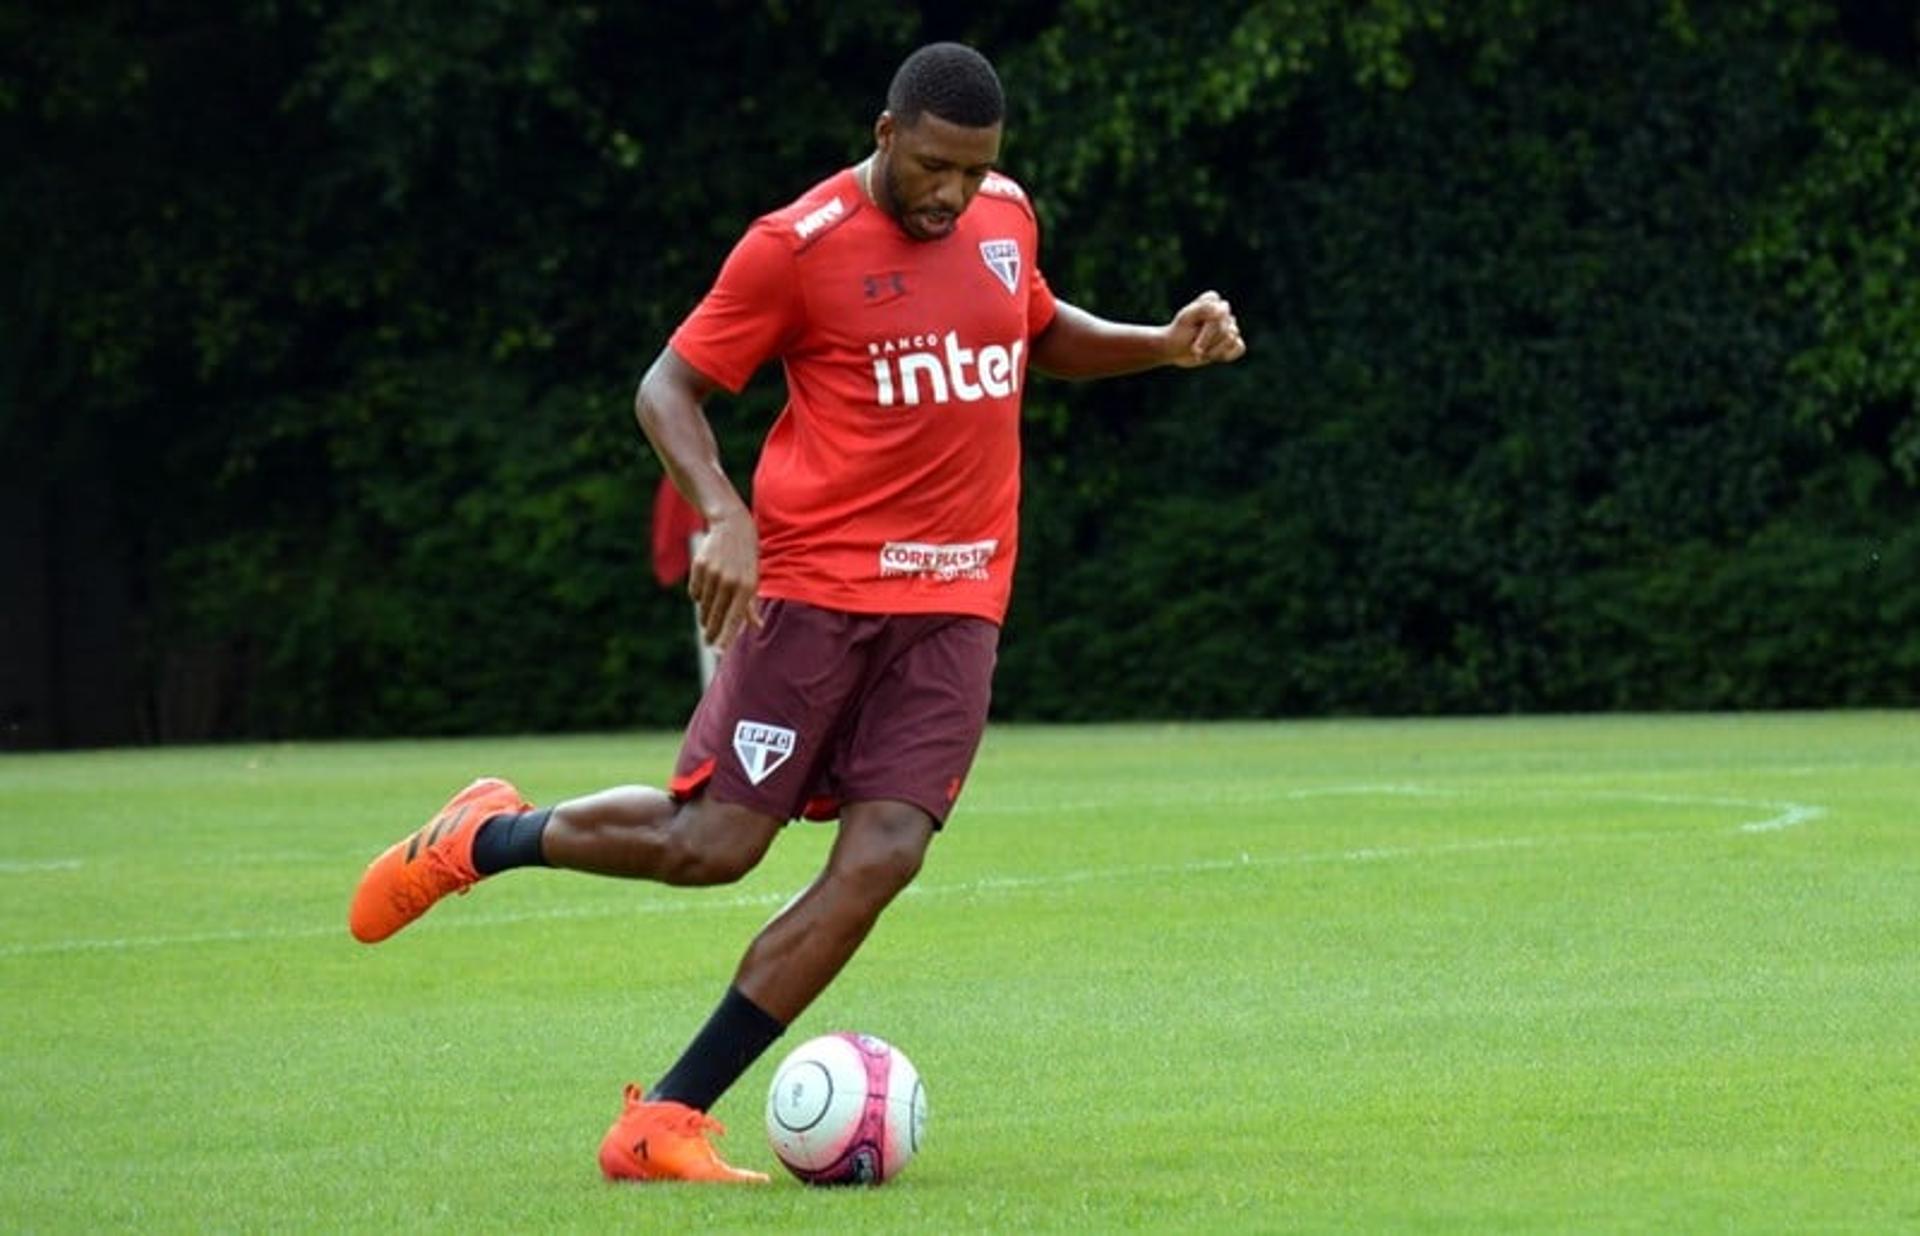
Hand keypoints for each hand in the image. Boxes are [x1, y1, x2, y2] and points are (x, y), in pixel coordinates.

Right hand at [687, 507, 761, 649]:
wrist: (731, 525)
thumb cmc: (747, 557)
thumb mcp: (754, 578)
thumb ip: (752, 604)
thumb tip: (756, 626)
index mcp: (746, 586)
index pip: (734, 619)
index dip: (725, 637)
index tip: (718, 652)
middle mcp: (729, 581)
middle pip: (716, 616)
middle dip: (712, 632)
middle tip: (709, 643)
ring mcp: (713, 573)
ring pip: (704, 605)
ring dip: (706, 615)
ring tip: (708, 619)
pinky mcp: (699, 566)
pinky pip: (695, 592)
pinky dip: (699, 595)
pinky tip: (707, 589)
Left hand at [1164, 290, 1246, 367]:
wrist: (1174, 349)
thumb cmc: (1178, 332)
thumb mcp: (1185, 319)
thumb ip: (1202, 310)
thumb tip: (1220, 310)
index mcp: (1211, 300)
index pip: (1220, 313)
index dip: (1209, 330)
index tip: (1193, 340)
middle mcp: (1223, 311)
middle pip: (1225, 328)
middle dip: (1208, 342)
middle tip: (1194, 350)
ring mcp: (1229, 326)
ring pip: (1232, 339)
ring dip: (1214, 351)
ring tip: (1199, 353)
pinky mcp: (1232, 341)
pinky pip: (1240, 348)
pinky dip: (1226, 355)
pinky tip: (1213, 356)